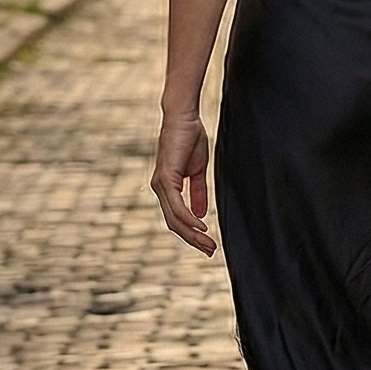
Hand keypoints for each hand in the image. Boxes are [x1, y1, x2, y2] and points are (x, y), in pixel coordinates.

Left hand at [151, 111, 215, 254]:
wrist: (183, 118)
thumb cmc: (189, 139)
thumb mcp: (197, 170)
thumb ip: (198, 192)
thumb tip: (201, 214)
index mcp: (166, 188)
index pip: (176, 219)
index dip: (191, 234)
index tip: (207, 245)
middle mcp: (159, 189)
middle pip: (174, 224)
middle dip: (193, 240)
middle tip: (210, 252)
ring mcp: (161, 185)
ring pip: (175, 219)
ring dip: (193, 234)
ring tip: (209, 244)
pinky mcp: (166, 179)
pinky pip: (177, 206)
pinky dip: (189, 219)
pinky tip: (201, 226)